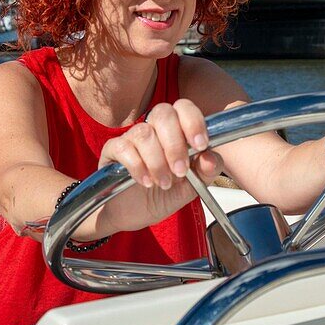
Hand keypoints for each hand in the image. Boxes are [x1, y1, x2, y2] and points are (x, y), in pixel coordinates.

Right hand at [96, 100, 222, 232]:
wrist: (134, 216)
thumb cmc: (162, 195)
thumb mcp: (192, 187)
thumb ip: (206, 171)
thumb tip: (211, 157)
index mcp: (176, 130)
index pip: (184, 108)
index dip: (193, 122)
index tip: (200, 146)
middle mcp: (153, 128)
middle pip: (163, 113)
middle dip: (175, 144)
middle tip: (180, 170)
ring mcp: (131, 137)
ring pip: (144, 133)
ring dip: (158, 162)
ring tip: (164, 183)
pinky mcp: (112, 150)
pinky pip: (123, 148)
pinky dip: (138, 166)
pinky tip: (145, 182)